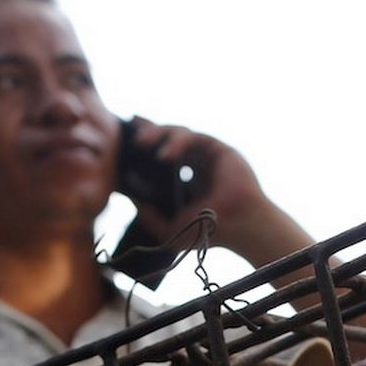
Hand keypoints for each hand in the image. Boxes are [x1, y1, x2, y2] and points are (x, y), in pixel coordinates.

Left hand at [121, 118, 282, 255]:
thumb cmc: (210, 232)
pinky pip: (193, 137)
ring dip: (159, 134)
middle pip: (170, 138)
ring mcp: (210, 155)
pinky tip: (165, 156)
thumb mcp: (171, 230)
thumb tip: (133, 203)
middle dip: (150, 134)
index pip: (165, 154)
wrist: (237, 227)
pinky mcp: (219, 149)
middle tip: (133, 141)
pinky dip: (177, 142)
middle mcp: (199, 164)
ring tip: (142, 143)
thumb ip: (150, 219)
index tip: (128, 143)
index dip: (148, 145)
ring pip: (180, 133)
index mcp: (189, 179)